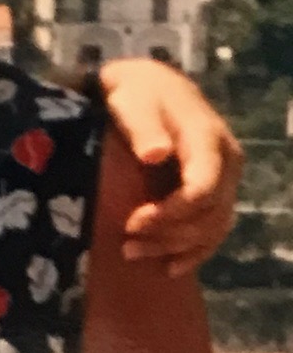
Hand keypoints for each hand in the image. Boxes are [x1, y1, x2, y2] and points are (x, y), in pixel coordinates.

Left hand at [99, 59, 241, 276]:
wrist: (148, 86)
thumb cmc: (136, 92)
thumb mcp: (132, 99)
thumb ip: (143, 125)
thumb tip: (155, 154)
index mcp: (208, 140)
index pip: (202, 190)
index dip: (171, 214)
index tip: (132, 223)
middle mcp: (226, 162)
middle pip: (210, 215)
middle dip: (170, 235)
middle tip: (127, 244)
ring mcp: (226, 179)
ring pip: (214, 227)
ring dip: (177, 247)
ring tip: (133, 253)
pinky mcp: (218, 191)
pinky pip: (215, 229)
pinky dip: (195, 251)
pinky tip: (169, 266)